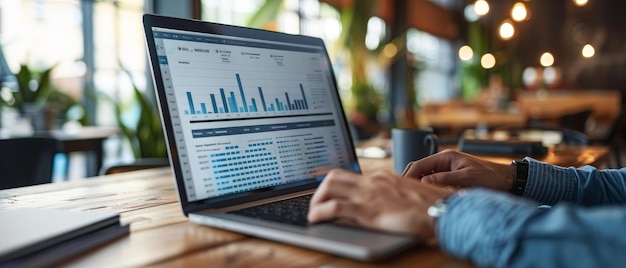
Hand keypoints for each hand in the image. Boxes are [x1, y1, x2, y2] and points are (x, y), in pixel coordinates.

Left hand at [308, 169, 453, 238]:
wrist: (443, 211)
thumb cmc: (433, 208)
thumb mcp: (409, 198)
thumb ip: (394, 197)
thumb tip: (385, 205)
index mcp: (384, 177)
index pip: (352, 174)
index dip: (335, 184)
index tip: (327, 192)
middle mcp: (374, 181)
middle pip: (335, 176)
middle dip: (320, 189)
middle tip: (317, 204)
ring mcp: (370, 194)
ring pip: (330, 186)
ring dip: (316, 199)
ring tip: (313, 212)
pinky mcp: (368, 210)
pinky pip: (335, 206)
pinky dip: (320, 212)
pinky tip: (315, 219)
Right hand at [402, 149, 514, 190]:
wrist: (506, 180)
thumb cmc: (489, 177)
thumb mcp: (466, 179)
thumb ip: (443, 179)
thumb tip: (423, 183)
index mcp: (445, 157)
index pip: (419, 164)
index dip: (408, 175)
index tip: (402, 187)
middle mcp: (443, 162)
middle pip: (419, 170)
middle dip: (410, 180)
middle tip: (405, 194)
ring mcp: (446, 170)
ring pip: (425, 177)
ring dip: (420, 186)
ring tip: (416, 197)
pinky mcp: (450, 178)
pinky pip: (434, 183)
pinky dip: (429, 190)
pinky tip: (428, 198)